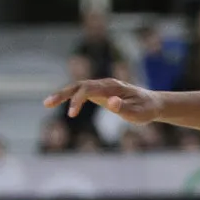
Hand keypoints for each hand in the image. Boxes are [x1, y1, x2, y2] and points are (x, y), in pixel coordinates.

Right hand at [44, 78, 163, 123]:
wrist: (152, 104)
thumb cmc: (145, 109)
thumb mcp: (138, 112)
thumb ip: (123, 107)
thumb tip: (110, 102)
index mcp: (112, 87)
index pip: (88, 89)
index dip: (77, 100)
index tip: (71, 114)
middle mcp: (104, 84)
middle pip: (79, 85)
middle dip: (62, 94)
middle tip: (47, 103)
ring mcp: (101, 88)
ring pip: (78, 88)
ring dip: (63, 95)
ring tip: (47, 104)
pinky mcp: (100, 93)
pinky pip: (82, 93)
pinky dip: (70, 98)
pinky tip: (62, 105)